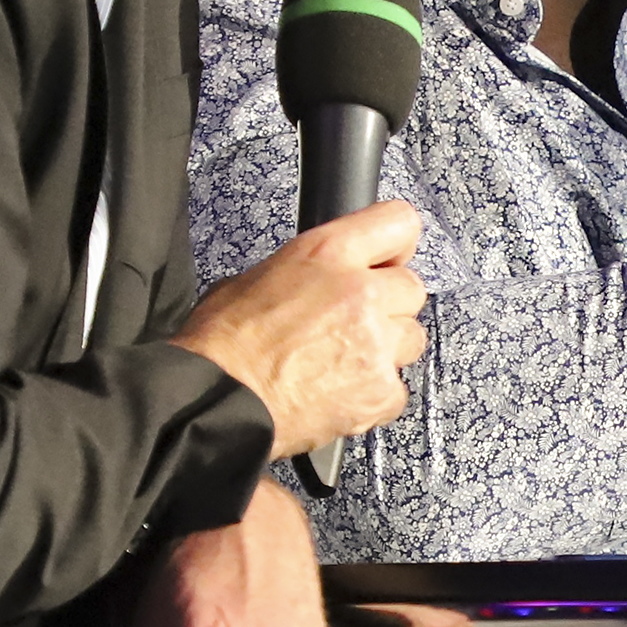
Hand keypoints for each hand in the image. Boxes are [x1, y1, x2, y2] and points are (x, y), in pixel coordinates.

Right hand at [174, 197, 428, 456]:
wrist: (214, 403)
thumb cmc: (221, 344)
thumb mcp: (256, 277)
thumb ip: (308, 272)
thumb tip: (323, 279)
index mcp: (327, 254)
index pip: (398, 223)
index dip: (394, 245)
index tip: (387, 261)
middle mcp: (360, 294)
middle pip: (412, 288)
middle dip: (388, 304)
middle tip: (353, 323)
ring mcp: (375, 345)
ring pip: (412, 338)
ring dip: (388, 348)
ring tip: (344, 362)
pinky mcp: (381, 392)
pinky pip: (398, 388)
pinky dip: (376, 394)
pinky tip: (340, 394)